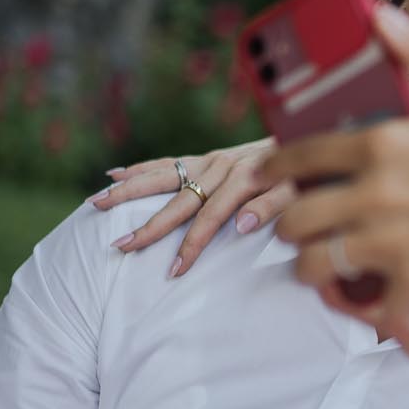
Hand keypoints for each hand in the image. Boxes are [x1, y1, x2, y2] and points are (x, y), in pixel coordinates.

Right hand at [91, 138, 290, 276]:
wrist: (311, 138)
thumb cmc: (307, 173)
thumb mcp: (301, 191)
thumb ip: (274, 206)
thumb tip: (242, 225)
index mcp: (243, 179)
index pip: (209, 219)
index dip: (191, 246)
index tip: (174, 270)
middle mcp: (221, 167)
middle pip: (177, 200)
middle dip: (148, 226)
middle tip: (121, 246)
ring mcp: (211, 160)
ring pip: (162, 176)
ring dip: (129, 190)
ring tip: (97, 203)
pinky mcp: (208, 156)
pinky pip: (167, 162)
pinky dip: (140, 169)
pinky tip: (114, 174)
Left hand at [263, 3, 408, 320]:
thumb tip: (379, 14)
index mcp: (383, 143)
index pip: (300, 158)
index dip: (275, 169)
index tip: (269, 174)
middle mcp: (377, 193)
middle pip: (296, 219)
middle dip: (290, 224)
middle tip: (299, 225)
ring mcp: (394, 242)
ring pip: (316, 265)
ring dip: (312, 265)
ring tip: (323, 262)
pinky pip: (367, 301)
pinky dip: (366, 300)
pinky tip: (371, 292)